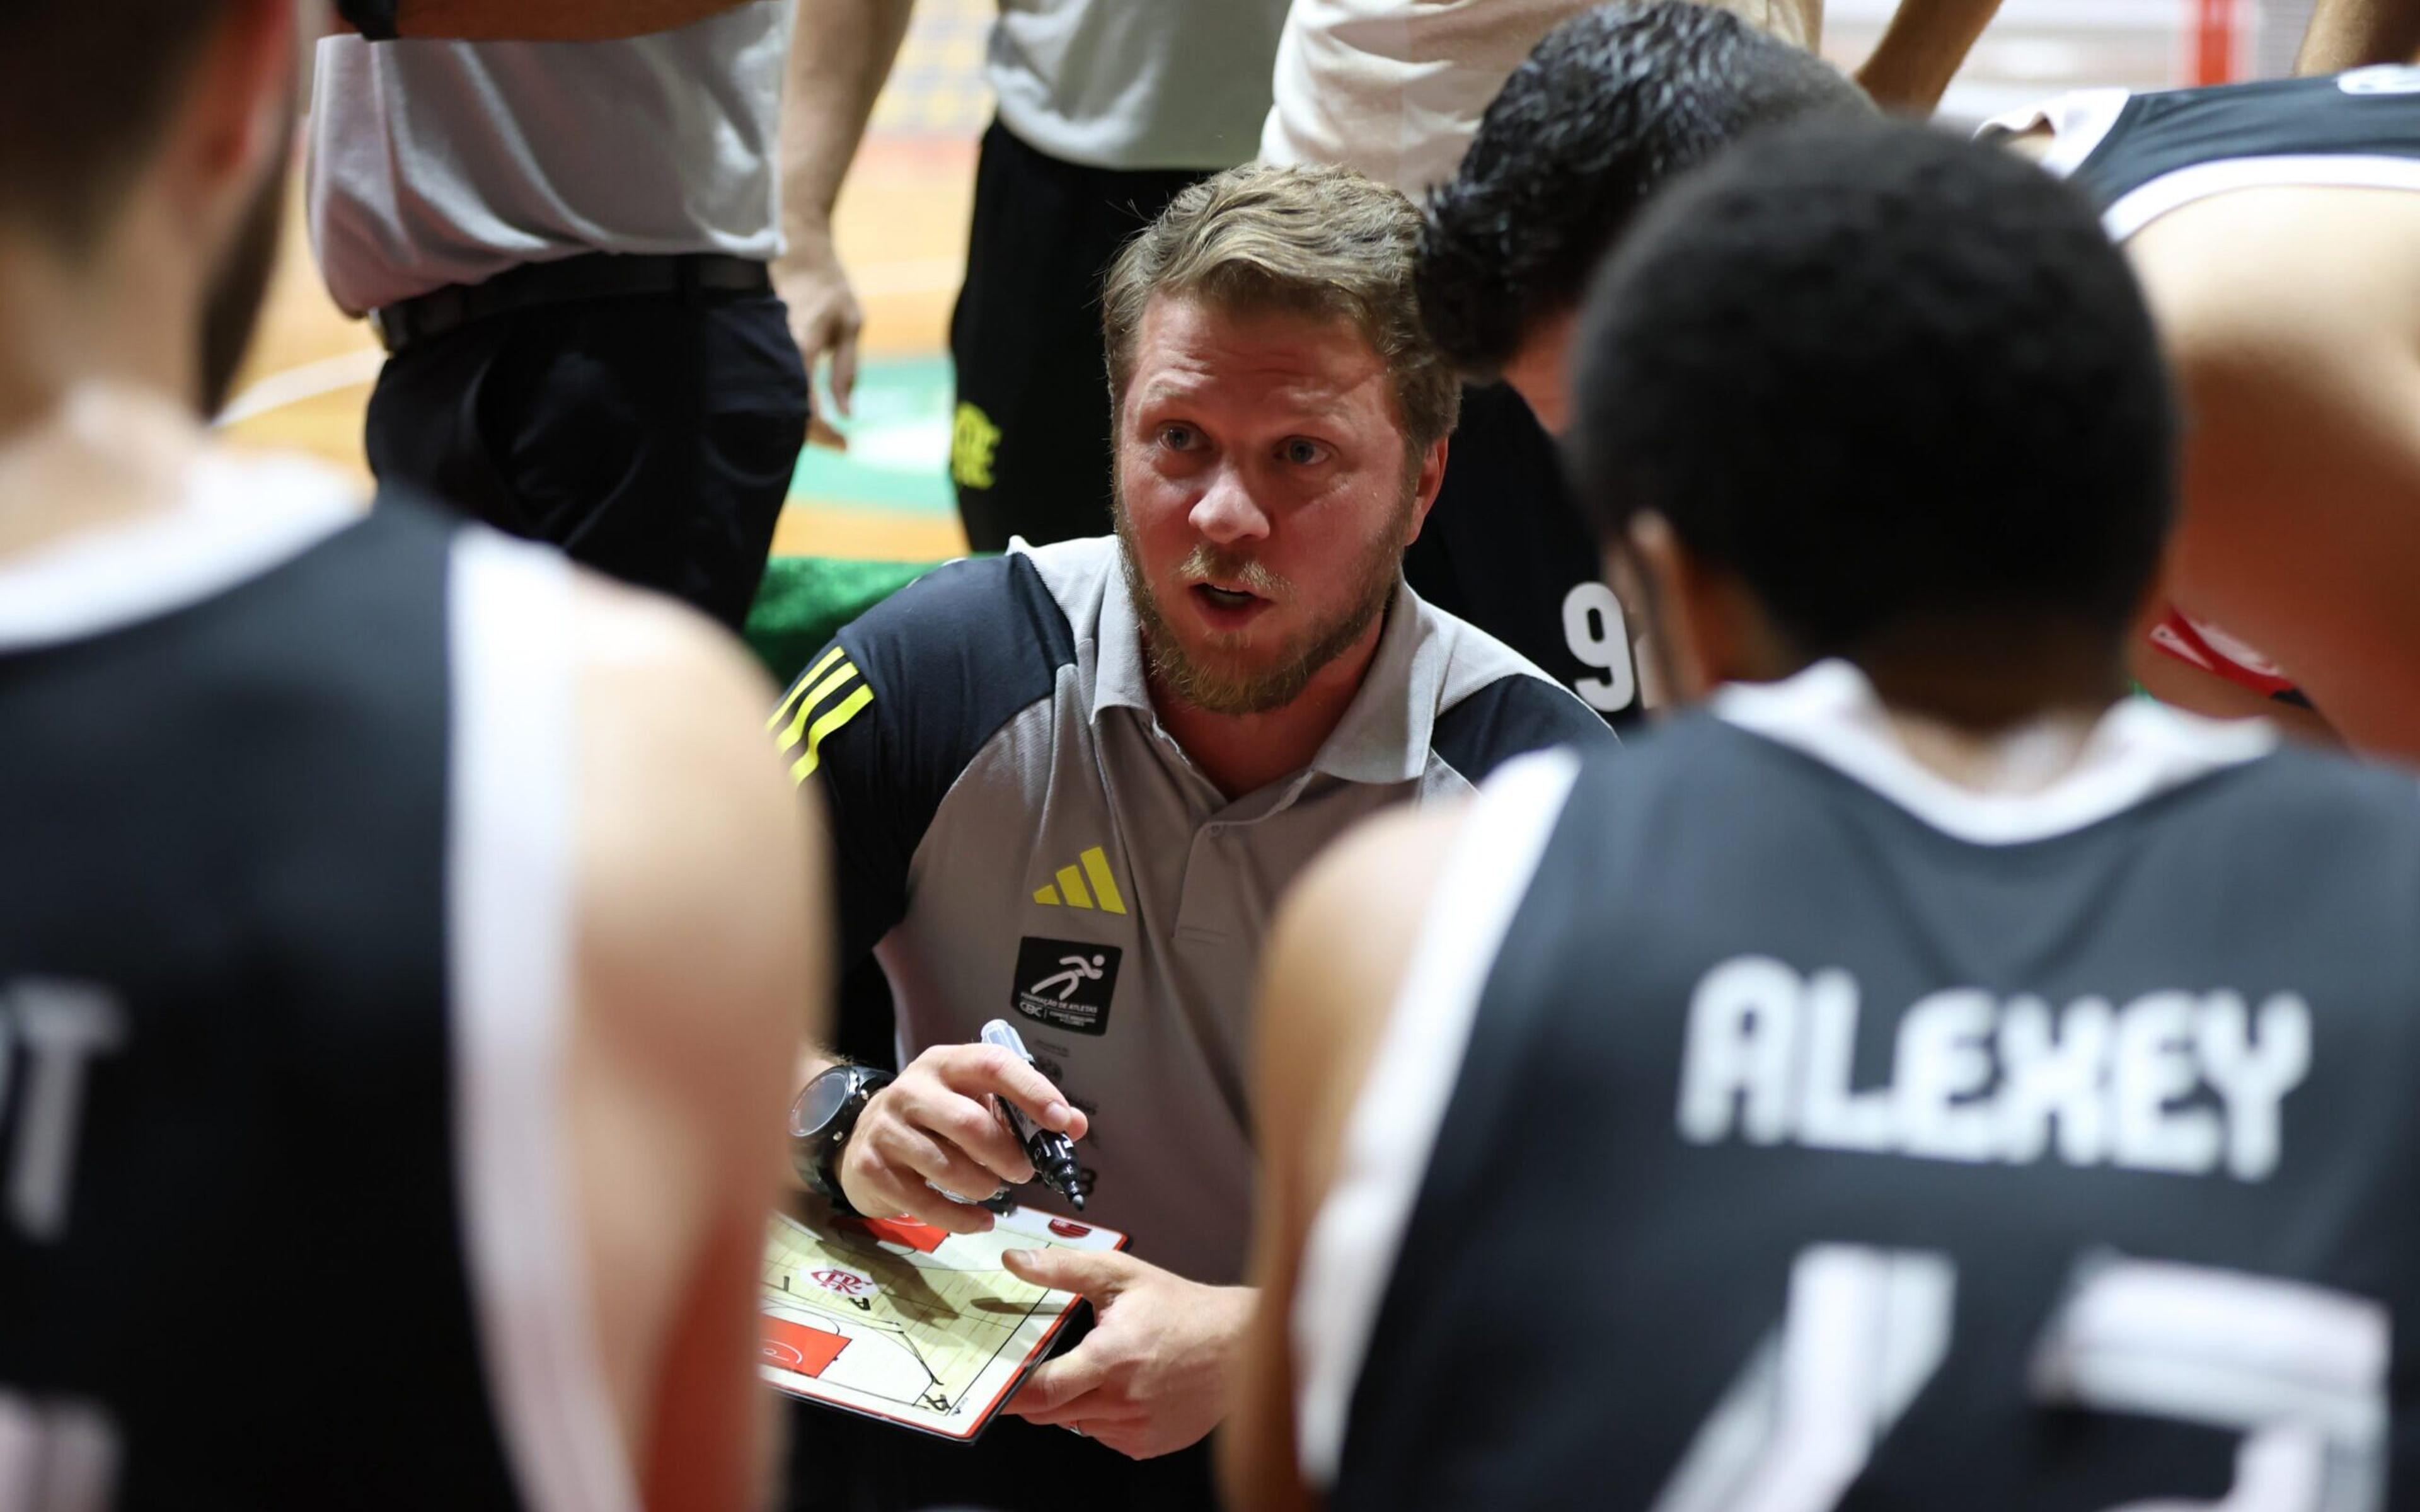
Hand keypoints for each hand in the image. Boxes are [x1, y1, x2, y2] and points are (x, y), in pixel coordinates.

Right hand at [772, 218, 861, 450]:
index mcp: (800, 346)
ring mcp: (764, 350)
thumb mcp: (850, 326)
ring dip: (800, 423)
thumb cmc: (830, 288)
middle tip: (840, 444)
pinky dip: (789, 404)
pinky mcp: (761, 349)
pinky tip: (808, 412)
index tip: (846, 445)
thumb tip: (846, 413)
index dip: (825, 432)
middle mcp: (776, 352)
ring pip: (776, 402)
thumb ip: (847, 371)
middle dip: (813, 436)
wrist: (798, 254)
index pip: (807, 406)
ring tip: (828, 433)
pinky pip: (771, 385)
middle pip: (786, 411)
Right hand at [835, 1043, 1088, 1233]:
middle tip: (1025, 1172)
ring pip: (947, 1167)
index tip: (1061, 1121)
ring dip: (983, 1186)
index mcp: (946, 1065)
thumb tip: (1075, 1124)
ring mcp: (887, 1129)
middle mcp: (912, 1090)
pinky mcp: (872, 1168)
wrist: (863, 1139)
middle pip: (968, 1123)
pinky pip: (925, 1202)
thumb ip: (1024, 1113)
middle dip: (1006, 1155)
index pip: (993, 1065)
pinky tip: (980, 1220)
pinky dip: (962, 1218)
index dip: (1031, 1092)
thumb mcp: (975, 1102)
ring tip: (992, 1188)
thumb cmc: (934, 1120)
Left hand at [1001, 1249, 1252, 1459]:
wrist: (1238, 1345)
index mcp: (1111, 1358)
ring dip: (1072, 1402)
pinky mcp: (1147, 1444)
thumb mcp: (1121, 1275)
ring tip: (1098, 1368)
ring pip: (1076, 1424)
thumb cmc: (1182, 1310)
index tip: (990, 1383)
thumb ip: (1063, 1267)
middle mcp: (1121, 1401)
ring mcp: (1135, 1429)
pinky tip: (1122, 1388)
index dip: (1009, 1390)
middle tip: (1032, 1369)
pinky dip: (1101, 1416)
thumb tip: (1016, 1259)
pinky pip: (1104, 1436)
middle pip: (1049, 1413)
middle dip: (1034, 1394)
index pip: (1042, 1390)